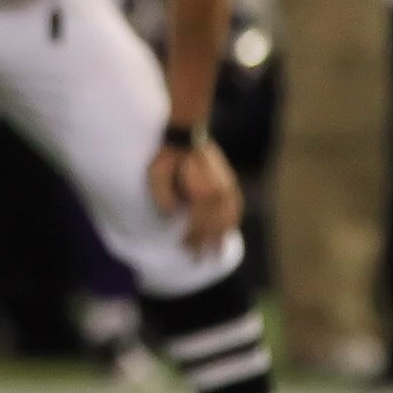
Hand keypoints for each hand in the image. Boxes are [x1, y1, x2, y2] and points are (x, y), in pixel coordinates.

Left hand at [149, 134, 241, 254]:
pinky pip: (236, 206)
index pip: (199, 225)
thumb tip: (171, 217)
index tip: (186, 250)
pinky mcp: (229, 181)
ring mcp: (227, 186)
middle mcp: (218, 193)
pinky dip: (233, 221)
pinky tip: (229, 230)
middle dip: (207, 245)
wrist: (184, 133)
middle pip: (215, 226)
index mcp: (201, 193)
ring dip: (222, 236)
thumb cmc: (167, 156)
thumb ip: (163, 198)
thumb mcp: (156, 176)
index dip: (193, 240)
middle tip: (200, 260)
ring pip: (229, 219)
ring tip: (216, 252)